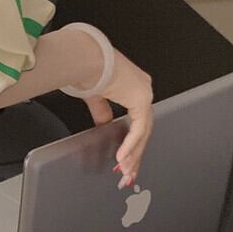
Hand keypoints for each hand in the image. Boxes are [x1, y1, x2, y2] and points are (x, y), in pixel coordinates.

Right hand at [79, 48, 153, 188]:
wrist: (87, 59)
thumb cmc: (89, 69)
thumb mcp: (97, 97)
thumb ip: (103, 112)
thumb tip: (104, 124)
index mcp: (135, 88)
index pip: (138, 121)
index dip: (132, 142)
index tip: (126, 158)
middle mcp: (143, 91)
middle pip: (143, 130)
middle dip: (135, 154)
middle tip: (129, 172)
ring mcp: (144, 94)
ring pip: (143, 132)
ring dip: (133, 153)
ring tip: (125, 170)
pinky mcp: (141, 99)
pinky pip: (138, 128)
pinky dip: (130, 144)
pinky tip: (123, 157)